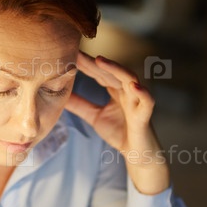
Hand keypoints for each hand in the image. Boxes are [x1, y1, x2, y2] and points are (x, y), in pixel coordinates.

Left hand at [64, 52, 169, 194]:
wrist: (137, 154)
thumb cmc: (119, 132)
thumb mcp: (94, 116)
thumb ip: (80, 105)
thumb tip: (59, 95)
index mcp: (116, 89)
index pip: (99, 73)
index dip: (85, 64)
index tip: (69, 54)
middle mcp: (127, 90)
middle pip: (111, 72)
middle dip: (94, 62)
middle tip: (77, 53)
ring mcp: (137, 101)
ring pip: (130, 79)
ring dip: (116, 68)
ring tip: (100, 60)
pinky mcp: (145, 115)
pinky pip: (147, 101)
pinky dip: (142, 92)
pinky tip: (133, 86)